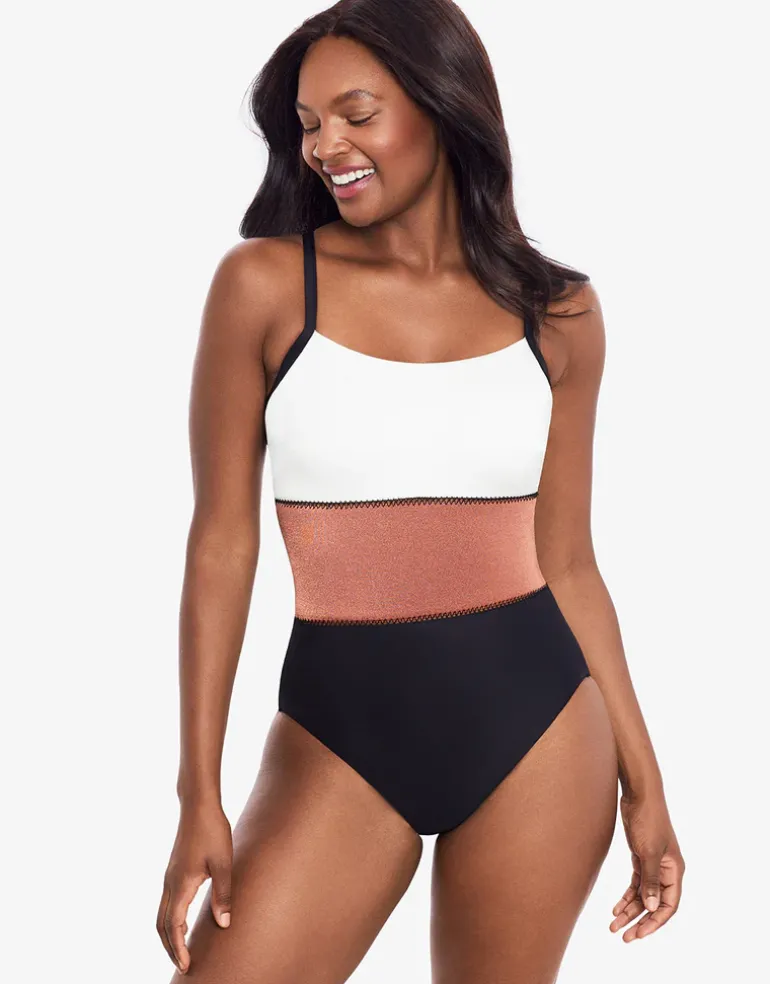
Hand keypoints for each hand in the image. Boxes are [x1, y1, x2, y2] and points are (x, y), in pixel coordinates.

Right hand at [156, 801, 232, 973]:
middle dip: (171, 947)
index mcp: (181, 884)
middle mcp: (170, 883)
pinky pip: (166, 903)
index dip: (179, 948)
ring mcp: (169, 877)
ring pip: (161, 914)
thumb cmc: (213, 831)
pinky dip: (171, 920)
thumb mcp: (224, 864)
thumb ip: (223, 894)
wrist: (198, 805)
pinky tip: (185, 922)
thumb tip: (224, 924)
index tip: (187, 965)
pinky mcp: (173, 871)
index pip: (174, 926)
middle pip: (161, 925)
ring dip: (170, 934)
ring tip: (183, 949)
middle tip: (184, 964)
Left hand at [610, 790, 684, 941]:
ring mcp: (653, 864)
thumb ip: (650, 880)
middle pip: (655, 904)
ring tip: (614, 926)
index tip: (639, 934)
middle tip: (624, 936)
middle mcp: (666, 870)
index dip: (655, 922)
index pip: (669, 905)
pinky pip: (636, 884)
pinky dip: (627, 896)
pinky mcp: (641, 856)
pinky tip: (615, 908)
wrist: (638, 794)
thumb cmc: (647, 820)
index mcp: (674, 871)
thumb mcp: (648, 851)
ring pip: (643, 895)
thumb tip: (652, 907)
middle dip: (640, 921)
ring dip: (629, 910)